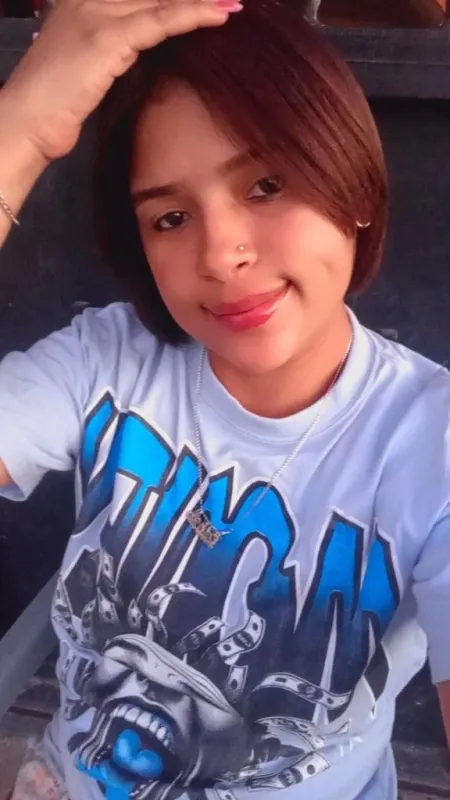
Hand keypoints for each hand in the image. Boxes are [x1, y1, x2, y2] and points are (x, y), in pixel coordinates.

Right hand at [0, 0, 239, 162]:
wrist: (28, 120)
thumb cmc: (57, 102)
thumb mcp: (89, 64)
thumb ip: (115, 47)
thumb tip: (145, 45)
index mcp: (83, 0)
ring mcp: (95, 14)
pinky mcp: (106, 39)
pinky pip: (159, 20)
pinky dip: (192, 14)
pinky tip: (220, 14)